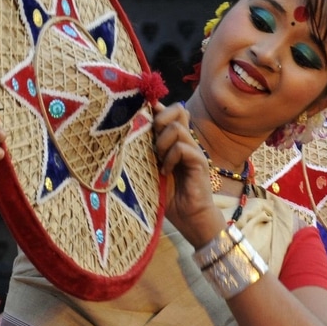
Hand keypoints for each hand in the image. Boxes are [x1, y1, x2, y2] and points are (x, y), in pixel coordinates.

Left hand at [154, 103, 227, 247]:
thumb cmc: (168, 196)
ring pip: (177, 128)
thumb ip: (144, 152)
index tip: (142, 109)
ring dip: (162, 143)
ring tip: (158, 160)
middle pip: (177, 110)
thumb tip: (127, 134)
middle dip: (159, 120)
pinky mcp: (200, 162)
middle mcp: (186, 141)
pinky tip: (165, 172)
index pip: (169, 112)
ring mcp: (194, 150)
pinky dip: (171, 158)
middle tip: (151, 141)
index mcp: (174, 141)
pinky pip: (183, 148)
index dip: (156, 107)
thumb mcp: (150, 170)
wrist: (188, 218)